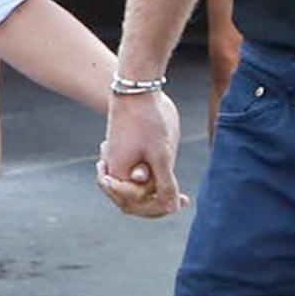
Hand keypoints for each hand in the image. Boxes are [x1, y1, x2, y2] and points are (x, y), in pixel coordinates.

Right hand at [97, 90, 187, 216]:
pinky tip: (165, 169)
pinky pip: (135, 170)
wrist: (137, 87)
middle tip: (182, 198)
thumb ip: (166, 185)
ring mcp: (116, 158)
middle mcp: (112, 169)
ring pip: (136, 186)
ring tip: (176, 187)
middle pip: (133, 199)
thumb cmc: (148, 120)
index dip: (159, 208)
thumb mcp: (162, 156)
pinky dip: (152, 174)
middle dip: (157, 201)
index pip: (136, 206)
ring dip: (156, 189)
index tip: (182, 202)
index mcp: (117, 175)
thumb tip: (171, 207)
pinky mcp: (123, 148)